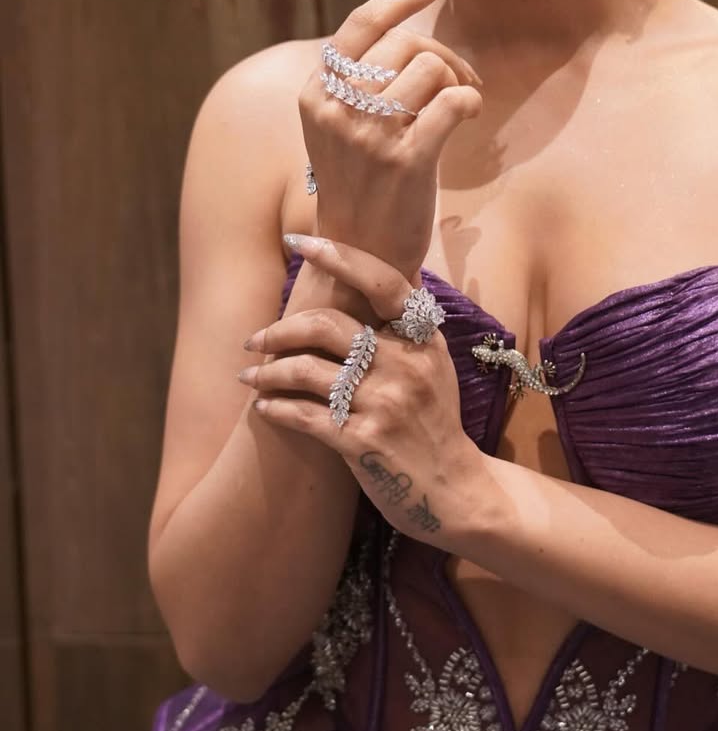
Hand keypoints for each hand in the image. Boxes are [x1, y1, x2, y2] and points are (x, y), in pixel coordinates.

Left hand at [240, 234, 488, 546]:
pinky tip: (264, 407)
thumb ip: (404, 326)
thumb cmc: (434, 422)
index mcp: (423, 339)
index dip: (339, 255)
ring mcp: (384, 403)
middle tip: (256, 340)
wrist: (453, 489)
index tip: (300, 241)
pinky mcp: (362, 440)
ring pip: (305, 370)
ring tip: (250, 377)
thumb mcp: (432, 364)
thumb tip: (368, 272)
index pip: (381, 281)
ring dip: (267, 372)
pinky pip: (302, 413)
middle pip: (326, 325)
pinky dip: (275, 407)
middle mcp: (406, 364)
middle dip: (279, 330)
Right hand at [300, 0, 483, 281]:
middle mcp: (335, 109)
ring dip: (459, 81)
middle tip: (461, 83)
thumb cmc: (363, 184)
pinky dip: (469, 103)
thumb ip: (360, 78)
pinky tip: (466, 118)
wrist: (360, 256)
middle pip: (407, 43)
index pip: (362, 22)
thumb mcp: (342, 126)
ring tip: (460, 105)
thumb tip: (401, 10)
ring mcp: (367, 135)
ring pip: (432, 67)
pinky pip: (452, 102)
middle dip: (446, 56)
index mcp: (315, 93)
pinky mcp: (403, 161)